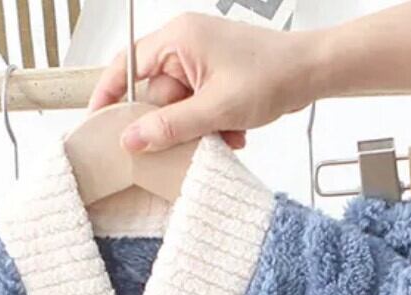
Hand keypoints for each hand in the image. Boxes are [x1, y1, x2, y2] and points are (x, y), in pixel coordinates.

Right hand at [88, 13, 319, 153]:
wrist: (312, 72)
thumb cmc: (272, 75)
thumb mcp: (216, 109)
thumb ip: (172, 126)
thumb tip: (133, 138)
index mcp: (178, 39)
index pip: (127, 66)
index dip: (109, 95)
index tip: (98, 121)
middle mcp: (186, 44)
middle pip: (157, 94)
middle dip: (177, 122)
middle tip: (193, 138)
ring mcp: (201, 59)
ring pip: (181, 106)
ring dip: (200, 127)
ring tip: (226, 131)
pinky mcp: (215, 74)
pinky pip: (199, 106)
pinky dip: (213, 123)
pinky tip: (235, 128)